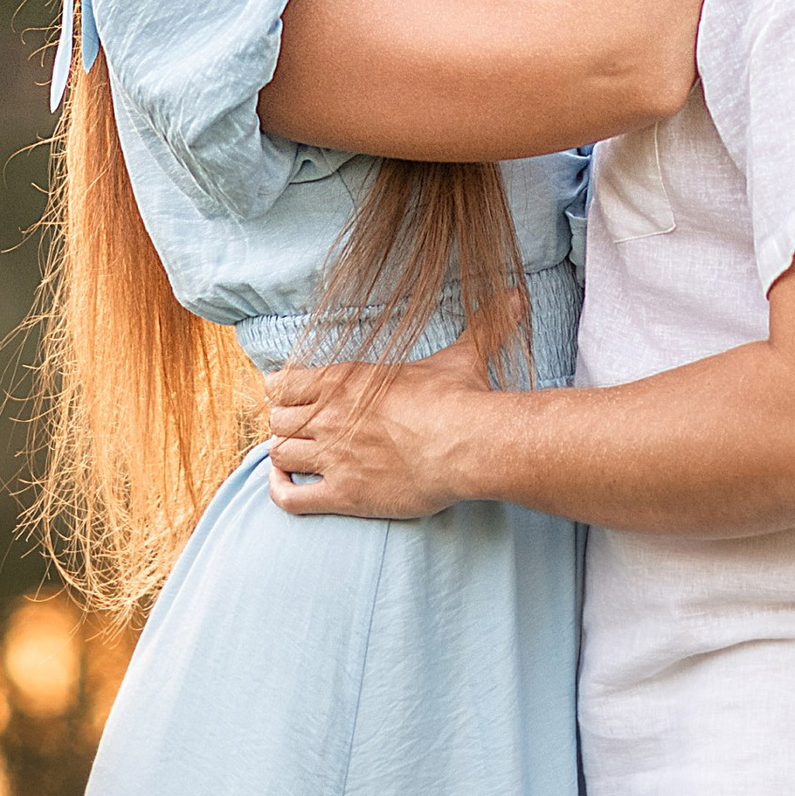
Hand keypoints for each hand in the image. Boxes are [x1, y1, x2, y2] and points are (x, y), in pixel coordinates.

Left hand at [267, 331, 490, 521]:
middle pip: (277, 419)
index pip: (283, 381)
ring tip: (298, 458)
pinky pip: (289, 499)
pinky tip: (287, 486)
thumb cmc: (461, 399)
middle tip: (301, 430)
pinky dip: (279, 492)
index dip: (283, 390)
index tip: (294, 397)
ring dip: (285, 456)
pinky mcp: (343, 494)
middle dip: (284, 424)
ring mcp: (333, 456)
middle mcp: (331, 414)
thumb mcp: (463, 355)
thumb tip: (517, 296)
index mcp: (346, 378)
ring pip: (280, 454)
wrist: (468, 445)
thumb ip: (483, 324)